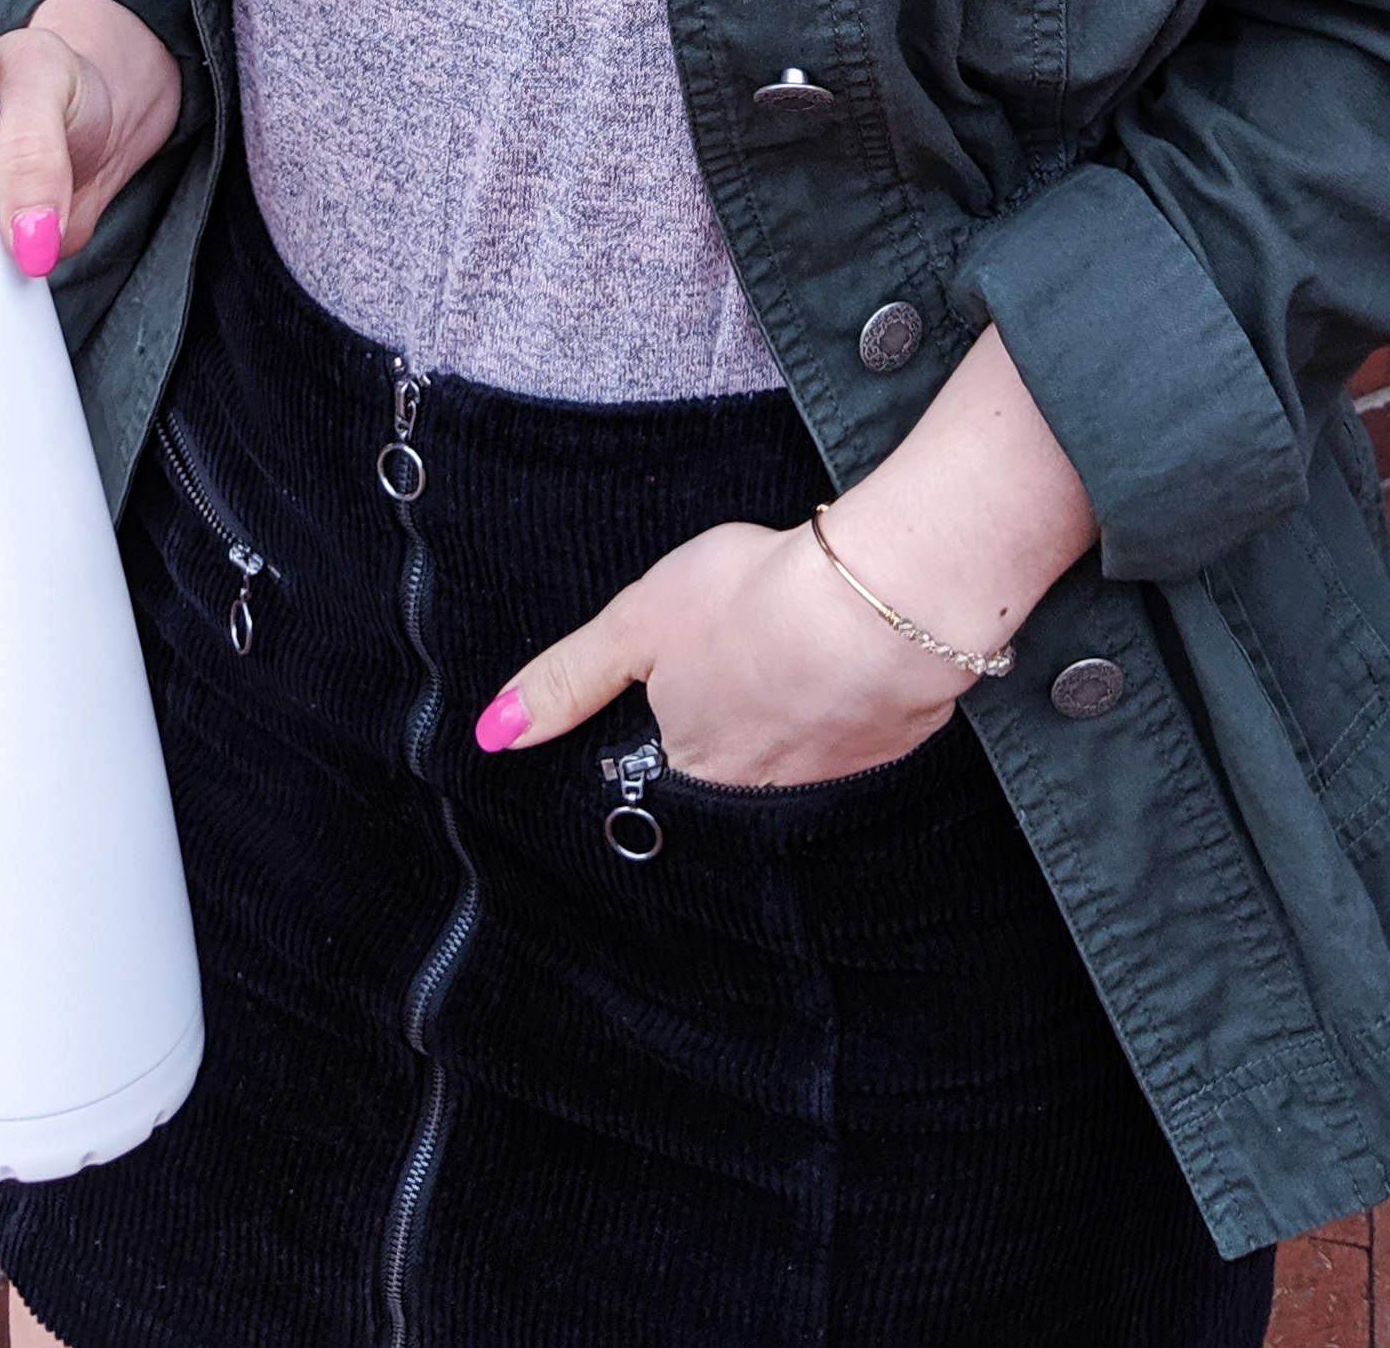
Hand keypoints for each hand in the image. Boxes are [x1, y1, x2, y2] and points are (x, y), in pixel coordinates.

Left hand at [475, 514, 963, 788]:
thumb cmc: (752, 602)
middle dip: (741, 713)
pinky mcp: (896, 742)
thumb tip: (493, 733)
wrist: (877, 604)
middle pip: (738, 757)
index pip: (670, 754)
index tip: (694, 672)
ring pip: (804, 746)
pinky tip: (857, 655)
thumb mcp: (637, 623)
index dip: (677, 708)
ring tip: (800, 649)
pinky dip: (858, 695)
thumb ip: (569, 678)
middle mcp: (762, 787)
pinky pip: (866, 728)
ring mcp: (835, 771)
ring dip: (802, 708)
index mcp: (695, 761)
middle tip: (751, 649)